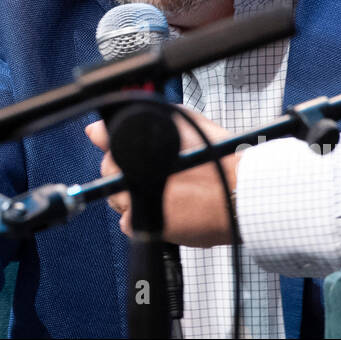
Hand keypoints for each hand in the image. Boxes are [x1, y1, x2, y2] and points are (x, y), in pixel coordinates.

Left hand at [85, 109, 239, 247]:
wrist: (242, 192)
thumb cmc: (218, 156)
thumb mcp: (183, 121)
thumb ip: (144, 117)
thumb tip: (98, 128)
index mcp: (140, 140)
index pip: (103, 139)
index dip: (113, 145)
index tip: (122, 152)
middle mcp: (132, 166)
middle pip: (109, 171)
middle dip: (125, 174)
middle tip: (154, 177)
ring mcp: (135, 195)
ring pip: (117, 199)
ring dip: (134, 198)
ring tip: (165, 195)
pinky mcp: (143, 222)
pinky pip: (128, 223)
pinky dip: (143, 220)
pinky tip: (165, 211)